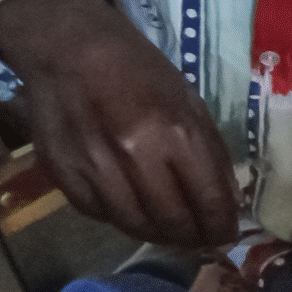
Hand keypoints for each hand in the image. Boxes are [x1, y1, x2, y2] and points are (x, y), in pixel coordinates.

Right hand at [0, 0, 238, 246]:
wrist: (69, 49)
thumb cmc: (140, 71)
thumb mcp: (190, 101)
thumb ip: (210, 153)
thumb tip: (229, 203)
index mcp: (173, 132)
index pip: (207, 199)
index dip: (221, 226)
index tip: (228, 238)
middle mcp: (133, 155)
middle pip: (172, 221)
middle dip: (194, 238)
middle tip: (202, 242)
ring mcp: (93, 168)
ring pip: (134, 226)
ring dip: (160, 236)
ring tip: (174, 233)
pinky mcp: (62, 175)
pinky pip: (100, 215)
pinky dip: (122, 219)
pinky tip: (136, 211)